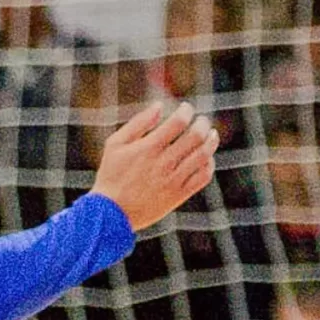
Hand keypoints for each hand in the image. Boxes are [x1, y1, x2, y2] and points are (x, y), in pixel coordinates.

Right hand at [91, 100, 217, 231]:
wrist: (108, 214)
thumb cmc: (110, 176)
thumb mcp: (115, 145)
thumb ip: (137, 123)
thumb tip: (159, 105)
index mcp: (148, 148)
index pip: (178, 122)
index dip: (186, 111)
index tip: (186, 108)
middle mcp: (163, 163)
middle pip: (196, 136)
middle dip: (203, 123)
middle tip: (201, 120)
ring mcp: (172, 180)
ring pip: (203, 155)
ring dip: (211, 141)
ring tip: (211, 135)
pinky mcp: (178, 196)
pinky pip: (203, 177)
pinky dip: (209, 164)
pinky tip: (205, 158)